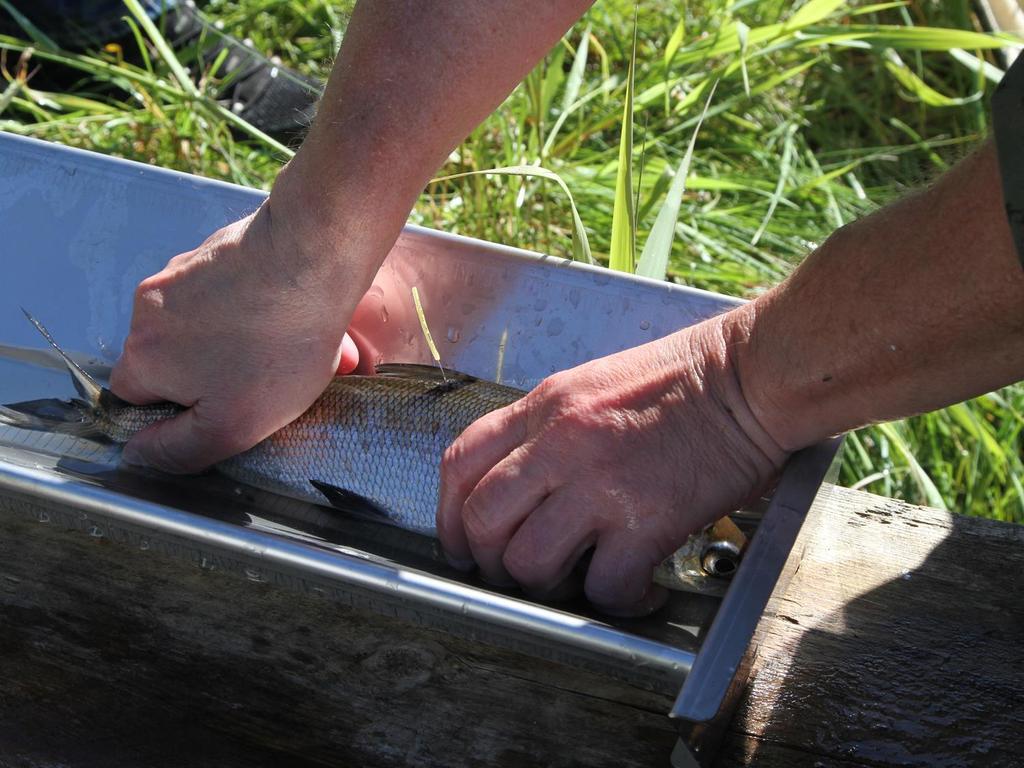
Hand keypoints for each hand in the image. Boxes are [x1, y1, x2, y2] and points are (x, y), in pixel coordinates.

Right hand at [110, 197, 361, 472]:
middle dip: (215, 373)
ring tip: (288, 346)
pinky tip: (290, 313)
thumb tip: (138, 454)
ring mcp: (181, 270)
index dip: (179, 410)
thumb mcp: (231, 425)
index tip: (224, 407)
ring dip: (240, 341)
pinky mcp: (215, 248)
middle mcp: (147, 307)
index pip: (137, 397)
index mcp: (142, 353)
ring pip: (201, 324)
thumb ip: (179, 449)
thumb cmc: (277, 346)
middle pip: (171, 357)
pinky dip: (252, 307)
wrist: (312, 257)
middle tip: (266, 379)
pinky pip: (224, 291)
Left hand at [436, 314, 787, 615]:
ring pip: (529, 562)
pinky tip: (639, 591)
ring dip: (547, 585)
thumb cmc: (680, 379)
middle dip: (488, 561)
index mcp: (544, 407)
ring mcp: (599, 482)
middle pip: (483, 520)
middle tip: (514, 574)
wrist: (747, 378)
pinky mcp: (646, 519)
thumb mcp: (592, 383)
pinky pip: (605, 586)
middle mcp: (560, 444)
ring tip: (578, 582)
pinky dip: (618, 602)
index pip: (460, 462)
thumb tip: (523, 484)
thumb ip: (549, 428)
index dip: (449, 514)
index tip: (461, 542)